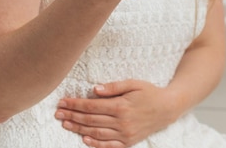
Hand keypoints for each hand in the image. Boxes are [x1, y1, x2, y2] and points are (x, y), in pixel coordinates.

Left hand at [55, 80, 176, 147]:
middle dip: (72, 116)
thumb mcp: (134, 83)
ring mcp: (125, 134)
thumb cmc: (149, 92)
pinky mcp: (128, 142)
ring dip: (78, 129)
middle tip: (57, 113)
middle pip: (90, 120)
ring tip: (65, 124)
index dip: (75, 104)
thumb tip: (94, 90)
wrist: (168, 108)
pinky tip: (84, 139)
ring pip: (96, 133)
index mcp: (121, 106)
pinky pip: (109, 145)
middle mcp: (121, 122)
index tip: (63, 101)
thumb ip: (113, 87)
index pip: (91, 106)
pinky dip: (95, 144)